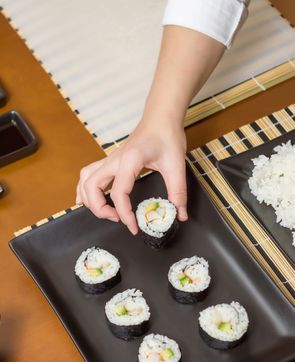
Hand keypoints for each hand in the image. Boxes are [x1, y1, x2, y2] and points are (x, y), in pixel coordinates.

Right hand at [76, 117, 187, 234]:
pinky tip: (85, 199)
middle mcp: (115, 160)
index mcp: (130, 160)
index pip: (119, 193)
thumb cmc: (167, 136)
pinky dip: (84, 189)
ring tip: (105, 213)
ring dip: (89, 199)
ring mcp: (110, 160)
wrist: (161, 117)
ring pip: (86, 180)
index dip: (124, 214)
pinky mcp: (111, 161)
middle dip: (100, 209)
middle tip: (118, 219)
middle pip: (92, 187)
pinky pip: (88, 174)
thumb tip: (179, 215)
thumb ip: (178, 192)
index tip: (134, 226)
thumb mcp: (176, 165)